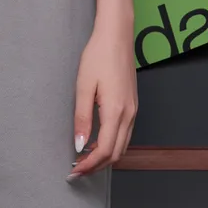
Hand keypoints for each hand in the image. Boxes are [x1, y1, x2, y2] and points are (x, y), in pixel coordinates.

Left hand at [70, 20, 137, 178]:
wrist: (117, 36)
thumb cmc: (98, 57)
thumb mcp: (83, 88)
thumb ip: (82, 119)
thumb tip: (80, 145)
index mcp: (116, 111)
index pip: (105, 151)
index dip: (89, 165)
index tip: (74, 171)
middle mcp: (129, 114)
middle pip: (116, 154)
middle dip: (96, 166)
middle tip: (77, 171)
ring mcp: (133, 111)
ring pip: (122, 146)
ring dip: (104, 158)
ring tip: (83, 160)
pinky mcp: (132, 106)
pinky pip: (124, 135)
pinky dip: (111, 146)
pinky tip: (96, 144)